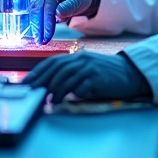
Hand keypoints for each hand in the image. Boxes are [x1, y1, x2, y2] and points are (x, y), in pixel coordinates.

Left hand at [23, 51, 151, 103]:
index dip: (37, 72)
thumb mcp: (87, 70)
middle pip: (55, 68)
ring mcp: (89, 68)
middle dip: (41, 80)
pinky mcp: (96, 78)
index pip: (52, 62)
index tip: (26, 82)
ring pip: (64, 76)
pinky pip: (78, 85)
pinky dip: (67, 93)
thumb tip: (50, 86)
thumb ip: (71, 74)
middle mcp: (81, 59)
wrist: (130, 74)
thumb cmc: (107, 74)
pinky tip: (61, 100)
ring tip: (47, 99)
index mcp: (77, 57)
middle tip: (31, 91)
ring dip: (53, 88)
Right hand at [29, 0, 93, 44]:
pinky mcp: (40, 3)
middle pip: (38, 5)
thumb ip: (70, 6)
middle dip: (38, 24)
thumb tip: (57, 14)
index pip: (49, 0)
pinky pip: (35, 13)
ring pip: (34, 10)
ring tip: (39, 39)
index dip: (47, 18)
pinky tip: (38, 33)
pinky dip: (36, 24)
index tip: (48, 33)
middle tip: (40, 40)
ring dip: (35, 25)